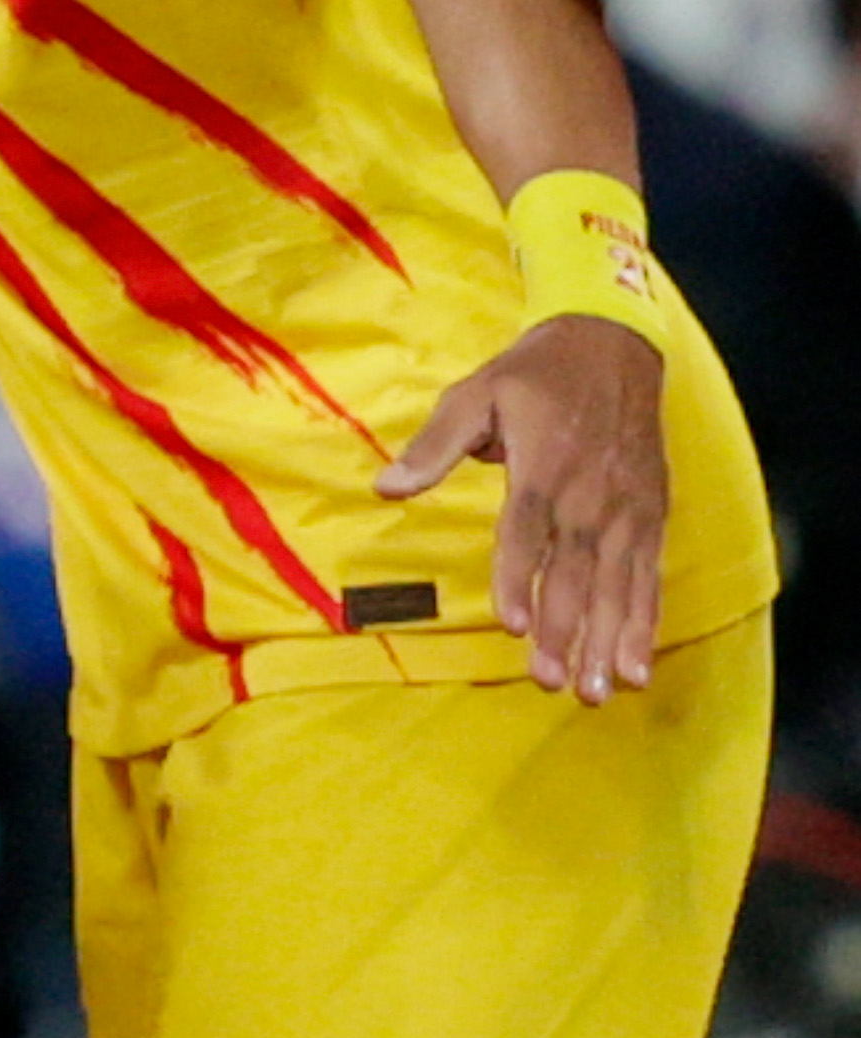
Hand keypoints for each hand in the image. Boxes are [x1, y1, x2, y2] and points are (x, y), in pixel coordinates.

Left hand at [377, 314, 669, 702]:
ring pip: (617, 586)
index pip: (527, 531)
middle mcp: (589, 495)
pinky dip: (645, 623)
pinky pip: (649, 578)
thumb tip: (386, 486)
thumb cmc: (534, 374)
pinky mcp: (651, 517)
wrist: (614, 346)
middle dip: (566, 630)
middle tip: (552, 682)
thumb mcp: (475, 393)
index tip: (513, 624)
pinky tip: (638, 664)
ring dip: (609, 642)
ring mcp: (626, 510)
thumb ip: (434, 445)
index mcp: (542, 465)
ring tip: (598, 691)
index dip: (519, 578)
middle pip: (576, 571)